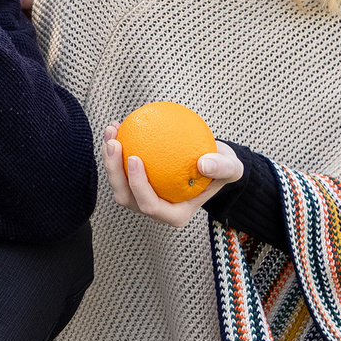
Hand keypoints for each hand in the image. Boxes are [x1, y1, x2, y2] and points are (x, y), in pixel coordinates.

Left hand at [101, 123, 243, 227]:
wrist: (213, 162)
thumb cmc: (221, 167)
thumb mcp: (231, 167)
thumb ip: (222, 168)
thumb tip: (204, 164)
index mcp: (175, 214)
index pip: (151, 206)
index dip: (139, 186)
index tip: (135, 157)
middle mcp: (155, 210)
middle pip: (126, 197)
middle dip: (114, 172)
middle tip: (115, 143)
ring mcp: (143, 198)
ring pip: (118, 184)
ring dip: (109, 158)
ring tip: (112, 130)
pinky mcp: (136, 183)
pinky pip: (120, 168)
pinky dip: (116, 148)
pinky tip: (117, 126)